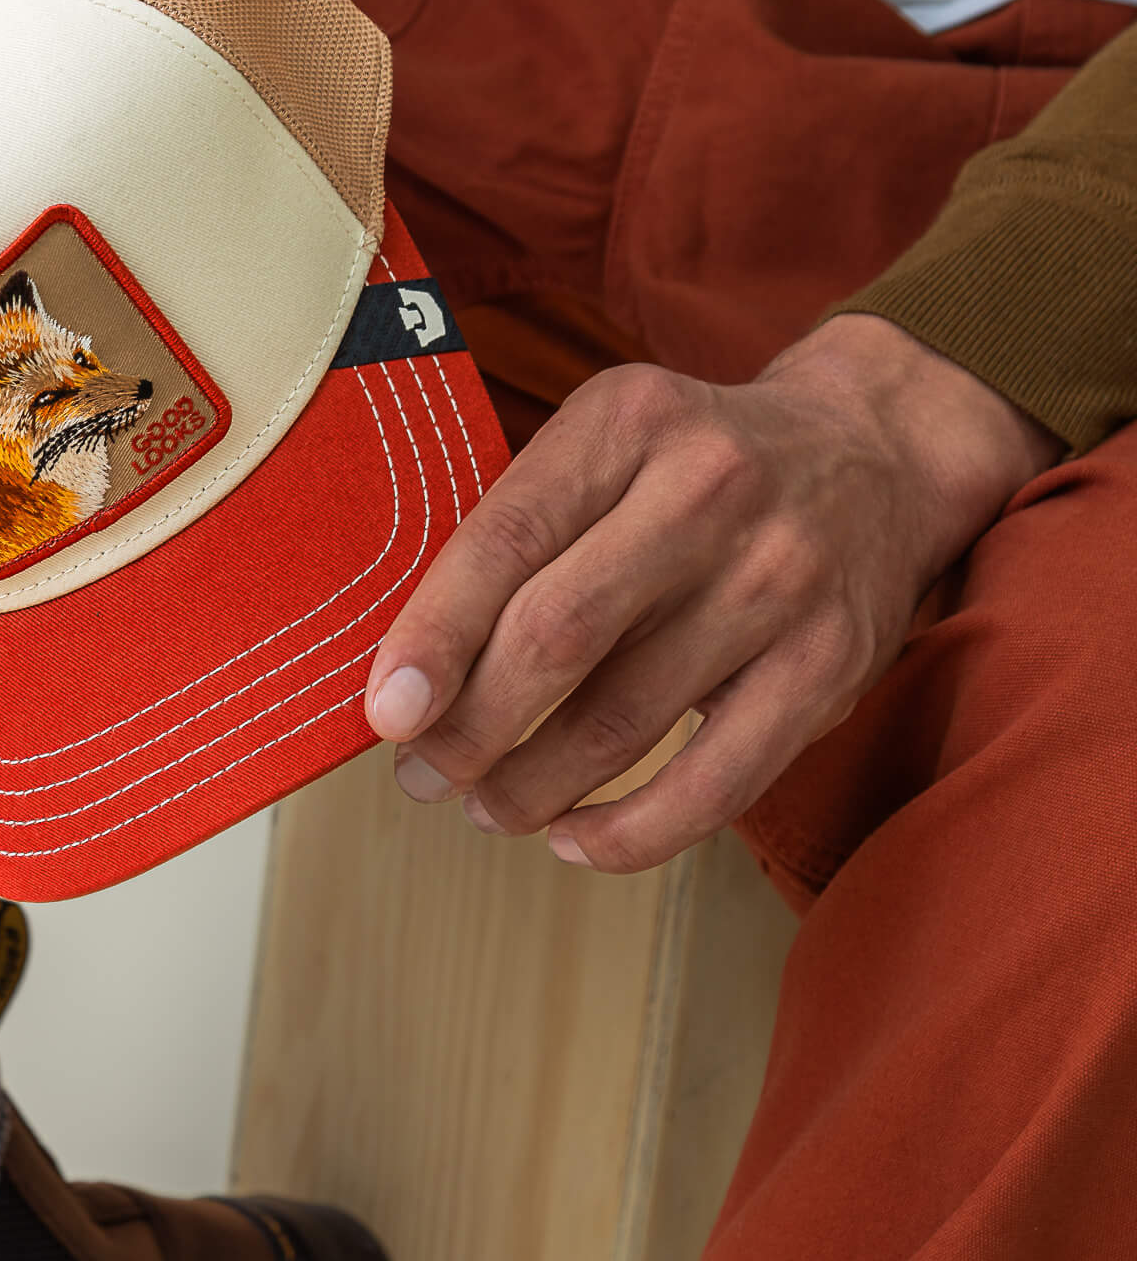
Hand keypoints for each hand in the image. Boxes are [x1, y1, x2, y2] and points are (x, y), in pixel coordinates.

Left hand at [364, 313, 1061, 872]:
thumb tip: (407, 665)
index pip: (506, 538)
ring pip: (624, 720)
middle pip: (558, 636)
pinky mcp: (831, 666)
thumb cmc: (692, 465)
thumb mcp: (607, 442)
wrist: (875, 454)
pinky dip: (632, 831)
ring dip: (532, 787)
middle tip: (420, 775)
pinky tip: (573, 840)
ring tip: (484, 805)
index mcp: (627, 420)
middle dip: (470, 727)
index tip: (384, 712)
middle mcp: (709, 490)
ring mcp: (779, 579)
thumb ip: (519, 525)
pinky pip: (718, 782)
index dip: (434, 635)